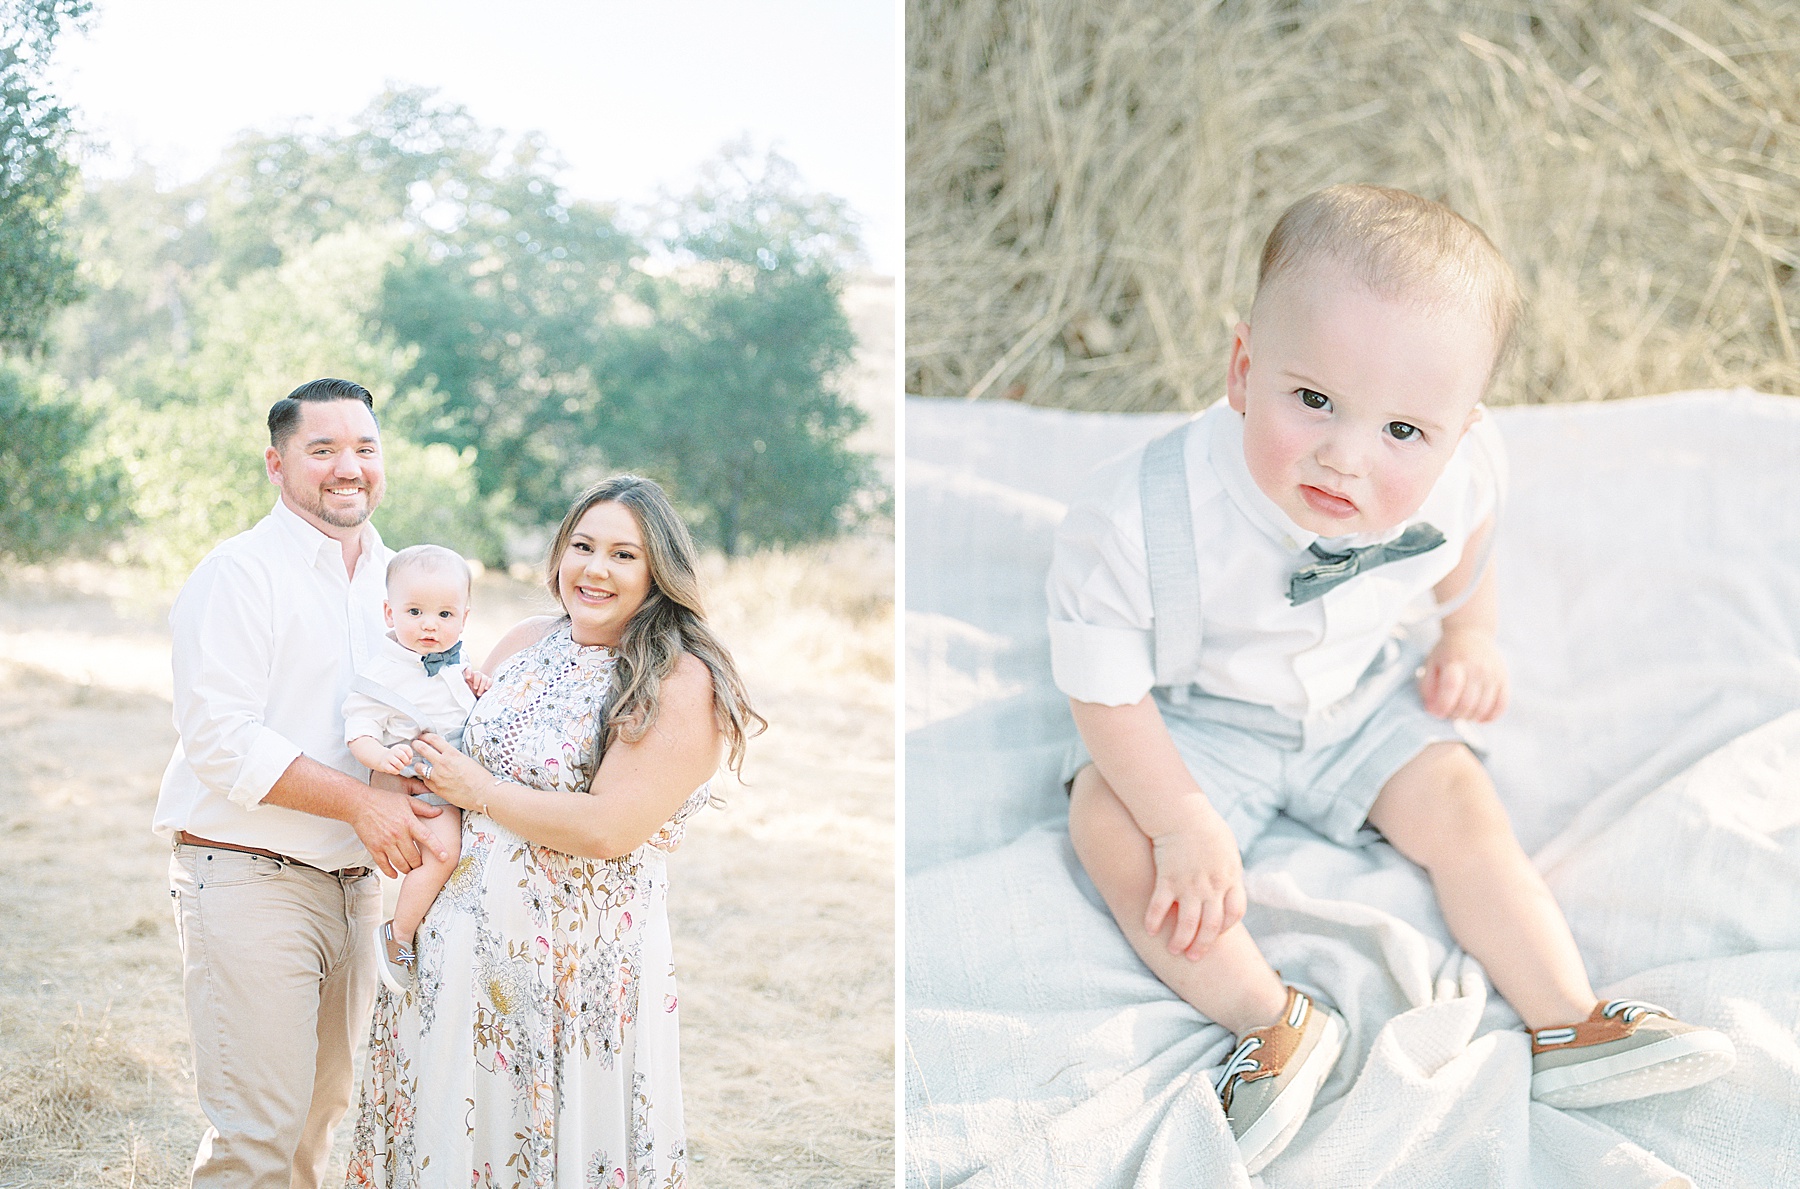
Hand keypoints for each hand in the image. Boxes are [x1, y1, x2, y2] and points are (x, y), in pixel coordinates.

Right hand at [354, 776, 449, 877]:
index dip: (437, 849)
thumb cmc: (384, 800)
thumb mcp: (406, 800)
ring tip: (411, 869)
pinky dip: (391, 872)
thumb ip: (424, 808)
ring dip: (408, 869)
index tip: (446, 858)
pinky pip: (384, 865)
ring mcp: (385, 843)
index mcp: (408, 822)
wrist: (359, 804)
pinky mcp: (374, 848)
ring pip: (400, 864)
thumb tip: (439, 812)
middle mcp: (398, 834)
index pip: (427, 837)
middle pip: (414, 857)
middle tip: (423, 865)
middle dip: (420, 864)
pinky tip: (395, 874)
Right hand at [386, 742, 413, 771]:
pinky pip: (392, 769)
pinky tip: (396, 771)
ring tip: (400, 767)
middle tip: (405, 764)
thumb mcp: (402, 754)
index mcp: (398, 747)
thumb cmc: (396, 757)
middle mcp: (392, 751)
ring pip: (397, 763)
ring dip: (401, 767)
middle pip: (402, 755)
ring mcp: (387, 758)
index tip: (409, 758)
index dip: (410, 755)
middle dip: (406, 761)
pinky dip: (396, 771)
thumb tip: (409, 761)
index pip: (407, 749)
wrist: (381, 758)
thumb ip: (408, 757)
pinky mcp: (384, 765)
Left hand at [410, 732, 495, 812]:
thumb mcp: (467, 760)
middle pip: (423, 749)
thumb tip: (445, 754)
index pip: (433, 739)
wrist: (483, 793)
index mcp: (452, 754)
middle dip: (416, 745)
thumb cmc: (480, 777)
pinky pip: (425, 781)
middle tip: (414, 744)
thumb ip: (453, 756)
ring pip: (419, 767)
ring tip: (420, 765)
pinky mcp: (437, 788)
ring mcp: (438, 776)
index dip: (425, 736)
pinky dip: (426, 779)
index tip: (422, 737)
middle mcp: (442, 763)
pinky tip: (428, 778)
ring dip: (419, 765)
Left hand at [464, 668, 492, 696]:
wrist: (480, 692)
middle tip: (475, 688)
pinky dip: (488, 685)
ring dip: (482, 686)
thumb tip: (465, 685)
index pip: (469, 670)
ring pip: (484, 679)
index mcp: (471, 675)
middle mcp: (478, 675)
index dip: (468, 672)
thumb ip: (467, 686)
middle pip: (477, 674)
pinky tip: (486, 689)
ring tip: (479, 693)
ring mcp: (484, 677)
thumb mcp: (468, 688)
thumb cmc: (472, 690)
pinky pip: (490, 681)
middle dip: (476, 681)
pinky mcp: (490, 680)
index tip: (467, 677)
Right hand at [1145, 801, 1245, 959]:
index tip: (1216, 933)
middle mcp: (1212, 885)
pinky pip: (1160, 907)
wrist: (1182, 811)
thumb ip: (1228, 868)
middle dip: (1203, 944)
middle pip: (1212, 924)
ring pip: (1188, 922)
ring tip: (1174, 950)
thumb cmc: (1204, 825)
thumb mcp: (1226, 847)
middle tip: (1194, 957)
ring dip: (1181, 940)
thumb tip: (1229, 879)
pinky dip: (1155, 921)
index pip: (1235, 912)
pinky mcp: (1168, 879)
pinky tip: (1150, 931)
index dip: (1226, 927)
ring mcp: (1190, 884)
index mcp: (1230, 877)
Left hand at [1419, 626, 1508, 721]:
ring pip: (1483, 707)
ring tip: (1462, 713)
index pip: (1451, 687)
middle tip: (1448, 714)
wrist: (1471, 632)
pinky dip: (1490, 716)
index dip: (1443, 705)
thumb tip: (1433, 711)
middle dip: (1454, 715)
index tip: (1437, 713)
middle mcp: (1476, 667)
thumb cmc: (1448, 652)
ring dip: (1470, 717)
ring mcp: (1492, 674)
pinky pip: (1501, 705)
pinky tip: (1480, 717)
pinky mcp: (1504, 679)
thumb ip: (1428, 687)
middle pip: (1467, 702)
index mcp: (1455, 661)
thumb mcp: (1432, 663)